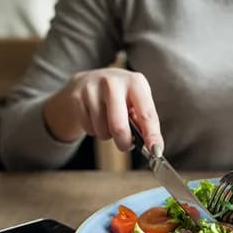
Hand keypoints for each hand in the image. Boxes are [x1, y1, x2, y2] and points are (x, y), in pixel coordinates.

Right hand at [43, 68, 163, 153]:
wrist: (90, 80)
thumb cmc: (121, 96)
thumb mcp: (137, 101)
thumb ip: (145, 122)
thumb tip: (154, 147)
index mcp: (135, 82)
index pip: (146, 114)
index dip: (152, 135)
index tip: (156, 151)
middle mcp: (114, 82)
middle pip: (119, 126)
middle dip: (124, 142)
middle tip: (125, 144)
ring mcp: (92, 88)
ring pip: (102, 131)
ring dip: (108, 135)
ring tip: (109, 123)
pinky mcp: (76, 97)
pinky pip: (89, 129)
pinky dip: (95, 131)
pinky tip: (96, 119)